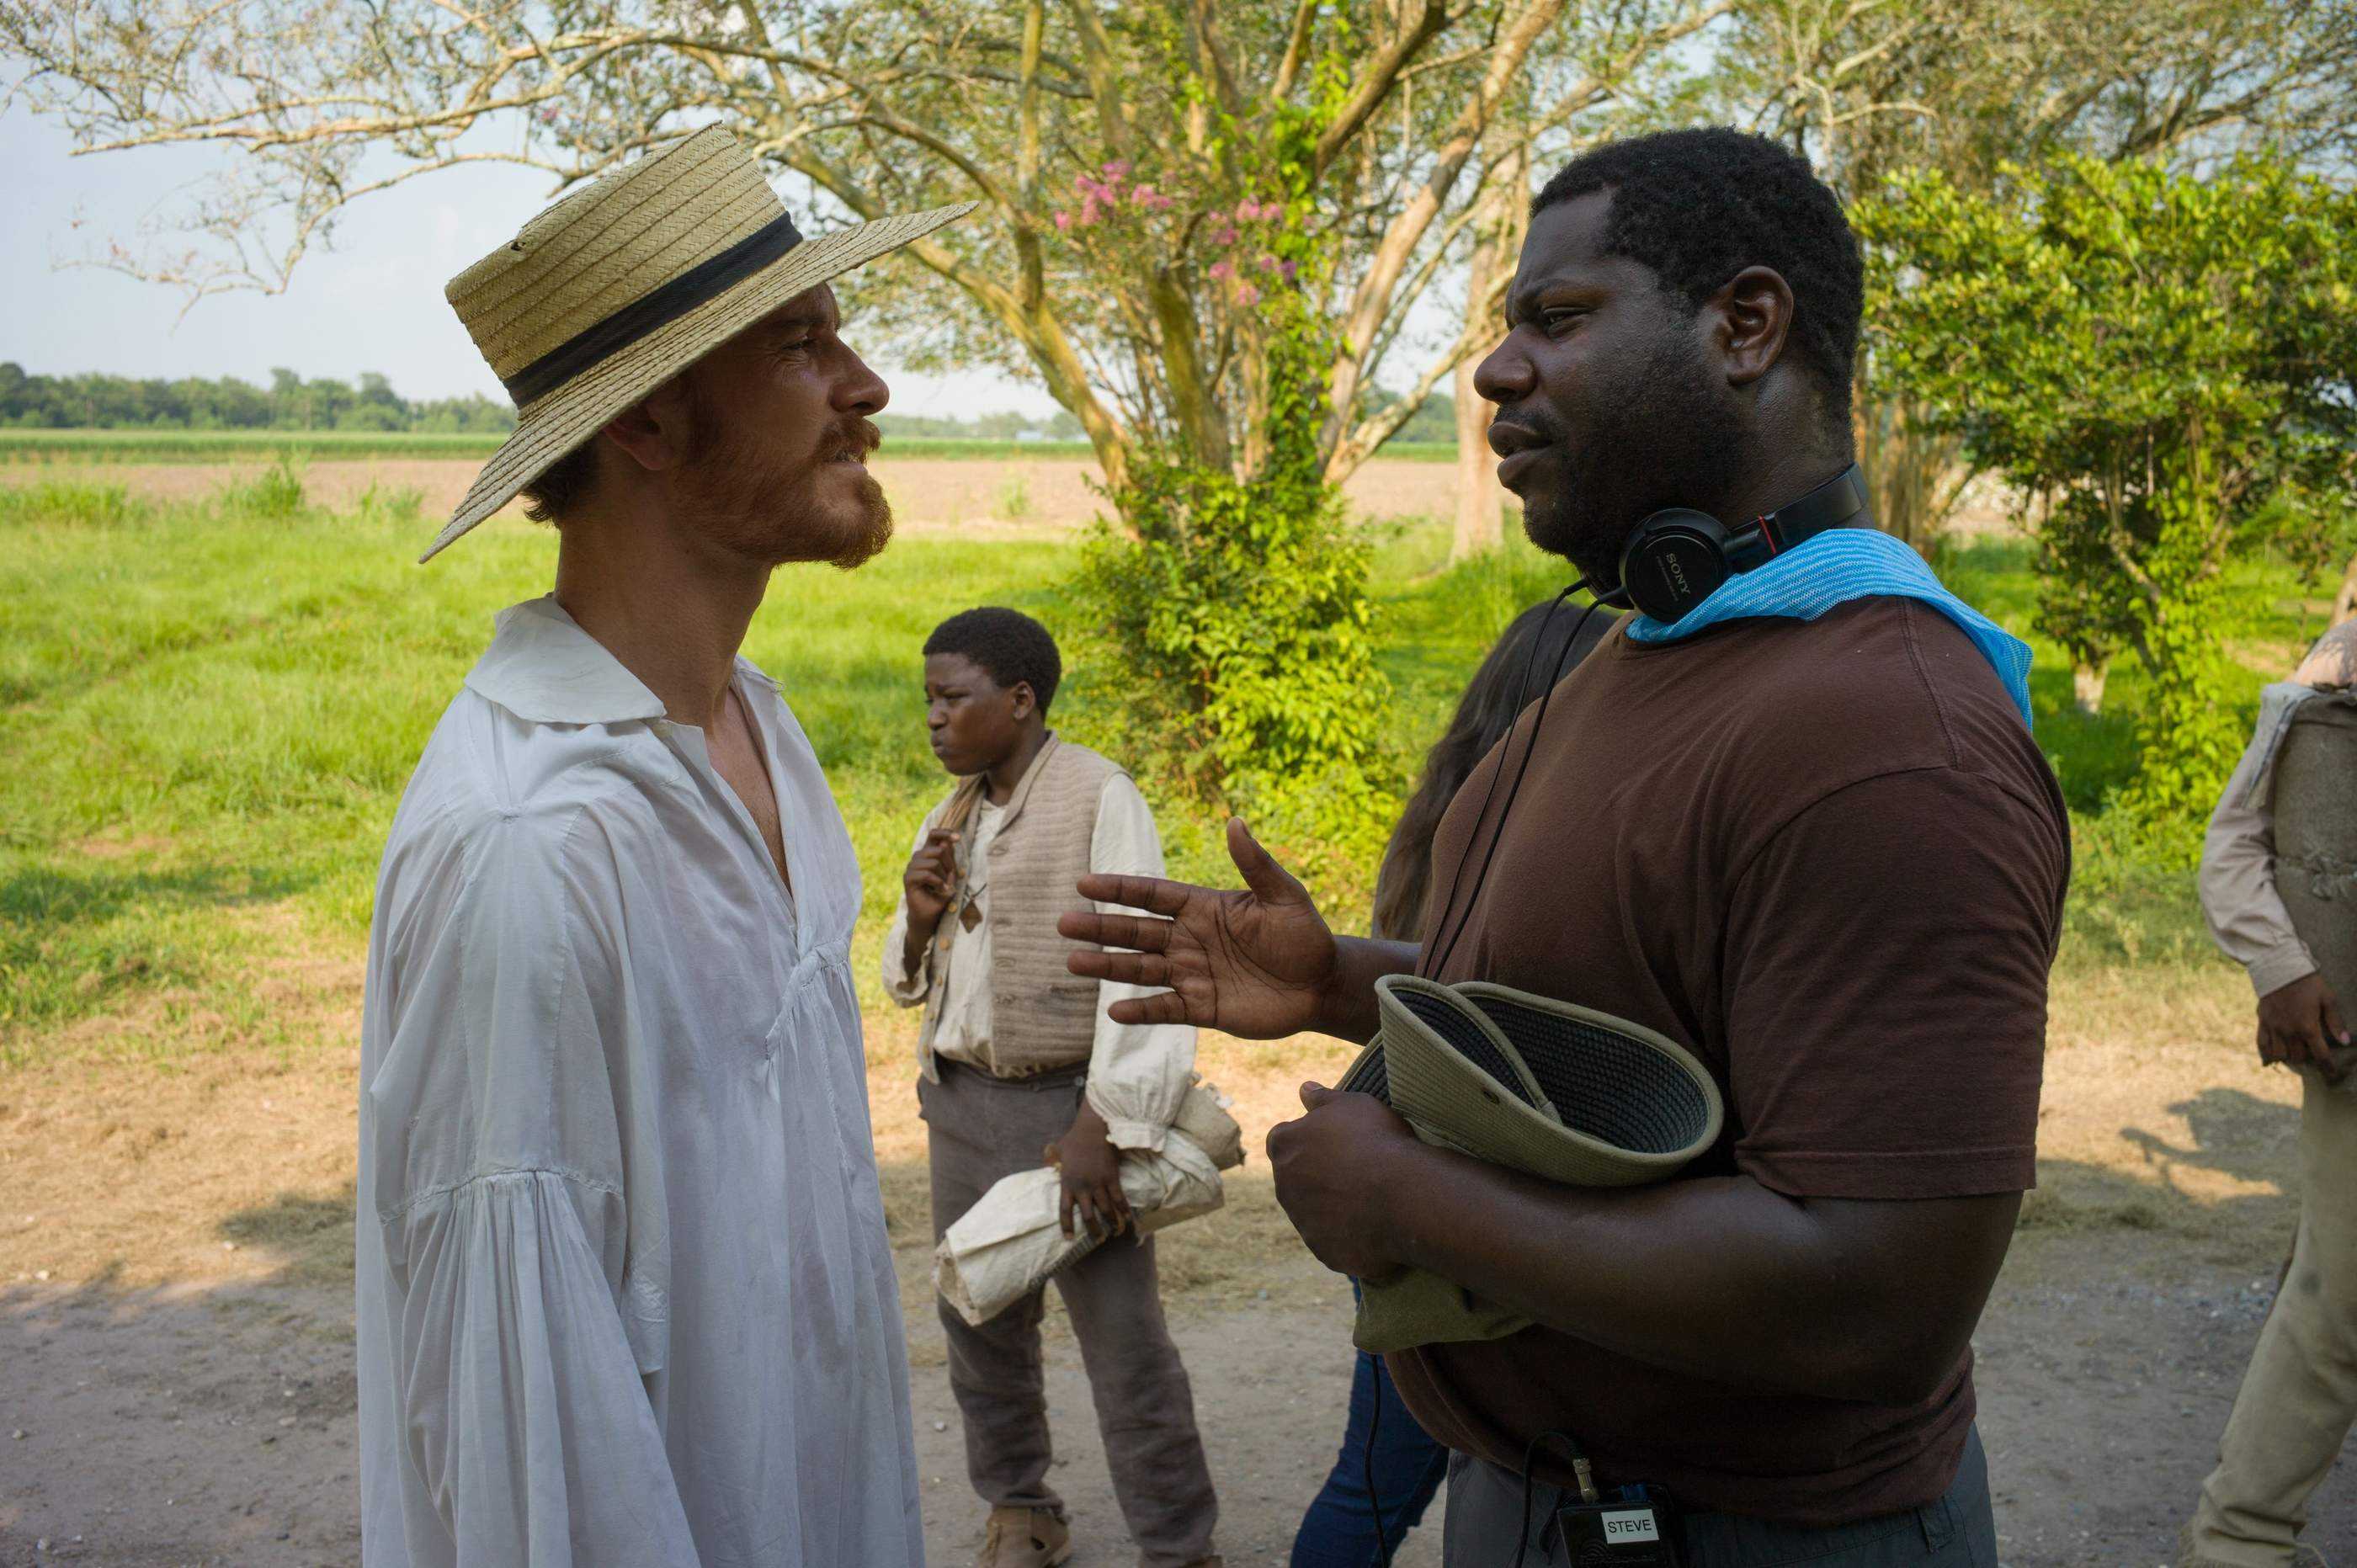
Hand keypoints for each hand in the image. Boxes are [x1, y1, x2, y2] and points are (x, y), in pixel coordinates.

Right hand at [902, 828, 959, 932]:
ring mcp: (911, 867)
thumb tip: (946, 842)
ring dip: (944, 875)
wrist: (929, 914)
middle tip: (952, 878)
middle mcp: (918, 857)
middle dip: (950, 864)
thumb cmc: (941, 894)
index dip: (945, 832)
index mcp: (927, 853)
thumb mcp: (950, 874)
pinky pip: (927, 874)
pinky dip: (938, 883)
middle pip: (938, 849)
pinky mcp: (908, 878)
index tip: (958, 838)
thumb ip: (949, 858)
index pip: (933, 835)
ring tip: (945, 886)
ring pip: (934, 862)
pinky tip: (942, 890)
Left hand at [1050, 1101, 1131, 1239]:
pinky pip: (1119, 1198)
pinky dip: (1124, 1210)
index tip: (1068, 1238)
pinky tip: (1127, 1218)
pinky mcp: (1112, 1178)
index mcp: (1067, 1183)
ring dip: (1111, 1223)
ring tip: (1114, 1232)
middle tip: (1097, 1239)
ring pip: (1105, 1210)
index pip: (1065, 1210)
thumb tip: (1046, 1165)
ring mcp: (1098, 1183)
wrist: (1093, 1129)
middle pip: (1088, 1216)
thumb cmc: (1075, 1139)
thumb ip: (1051, 1160)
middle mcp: (1083, 1187)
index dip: (1067, 1226)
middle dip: (1093, 1230)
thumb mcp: (1057, 1150)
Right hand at [1058, 817, 1337, 1037]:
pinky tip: (1114, 1011)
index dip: (1120, 889)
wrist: (1321, 984)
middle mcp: (1190, 939)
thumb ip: (1255, 864)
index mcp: (1203, 908)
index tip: (1084, 883)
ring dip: (1109, 966)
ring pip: (1142, 969)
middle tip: (1063, 923)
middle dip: (1101, 927)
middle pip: (1137, 931)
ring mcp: (1193, 974)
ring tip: (1074, 962)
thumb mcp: (1283, 896)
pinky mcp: (1202, 1007)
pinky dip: (1141, 1011)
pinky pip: (1165, 1008)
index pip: (1153, 895)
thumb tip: (1235, 821)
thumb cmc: (1304, 934)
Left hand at [1267, 1083, 1420, 1282]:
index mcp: (1284, 1146)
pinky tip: (1376, 1224)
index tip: (1335, 1142)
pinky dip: (1349, 1235)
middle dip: (1318, 1174)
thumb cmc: (1377, 1141)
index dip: (1310, 1139)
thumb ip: (1323, 1099)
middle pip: (1296, 1178)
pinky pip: (1334, 1241)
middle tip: (1357, 1169)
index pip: (1283, 1139)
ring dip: (1333, 1205)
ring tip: (1372, 1198)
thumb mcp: (1352, 1104)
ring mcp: (1303, 1223)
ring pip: (1313, 1212)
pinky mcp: (1324, 1252)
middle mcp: (1284, 1186)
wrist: (1403, 1196)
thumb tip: (1304, 1089)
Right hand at [2258, 972, 2350, 1081]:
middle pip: (2299, 1057)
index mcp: (2308, 1027)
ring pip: (2280, 1055)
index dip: (2328, 1068)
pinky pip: (2261, 1043)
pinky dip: (2266, 1053)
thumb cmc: (2308, 982)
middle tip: (2313, 1056)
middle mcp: (2289, 1032)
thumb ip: (2335, 1022)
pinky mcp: (2262, 1021)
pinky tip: (2272, 1056)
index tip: (2332, 1076)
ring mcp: (2274, 1028)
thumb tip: (2345, 1042)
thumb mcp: (2328, 998)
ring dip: (2289, 1057)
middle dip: (2308, 1060)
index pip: (2320, 1055)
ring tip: (2295, 1053)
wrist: (2279, 967)